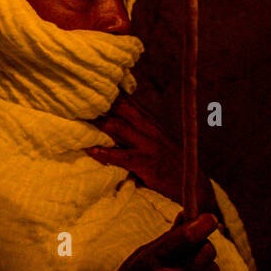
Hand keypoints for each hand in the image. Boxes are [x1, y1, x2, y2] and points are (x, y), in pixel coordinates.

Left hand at [87, 92, 218, 217]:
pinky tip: (91, 150)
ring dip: (98, 124)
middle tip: (78, 101)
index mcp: (151, 121)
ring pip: (119, 127)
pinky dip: (105, 153)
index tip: (89, 86)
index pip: (127, 101)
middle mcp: (149, 128)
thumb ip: (138, 128)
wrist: (192, 184)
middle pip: (122, 107)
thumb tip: (114, 120)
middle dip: (100, 104)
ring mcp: (148, 145)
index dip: (108, 93)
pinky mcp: (146, 163)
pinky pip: (122, 156)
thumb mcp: (156, 140)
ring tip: (78, 121)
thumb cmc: (170, 162)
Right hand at [110, 212, 219, 270]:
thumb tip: (190, 215)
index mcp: (151, 262)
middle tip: (192, 251)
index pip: (186, 238)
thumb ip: (170, 238)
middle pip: (207, 252)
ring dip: (203, 270)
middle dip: (203, 248)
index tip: (209, 219)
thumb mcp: (144, 255)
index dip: (203, 224)